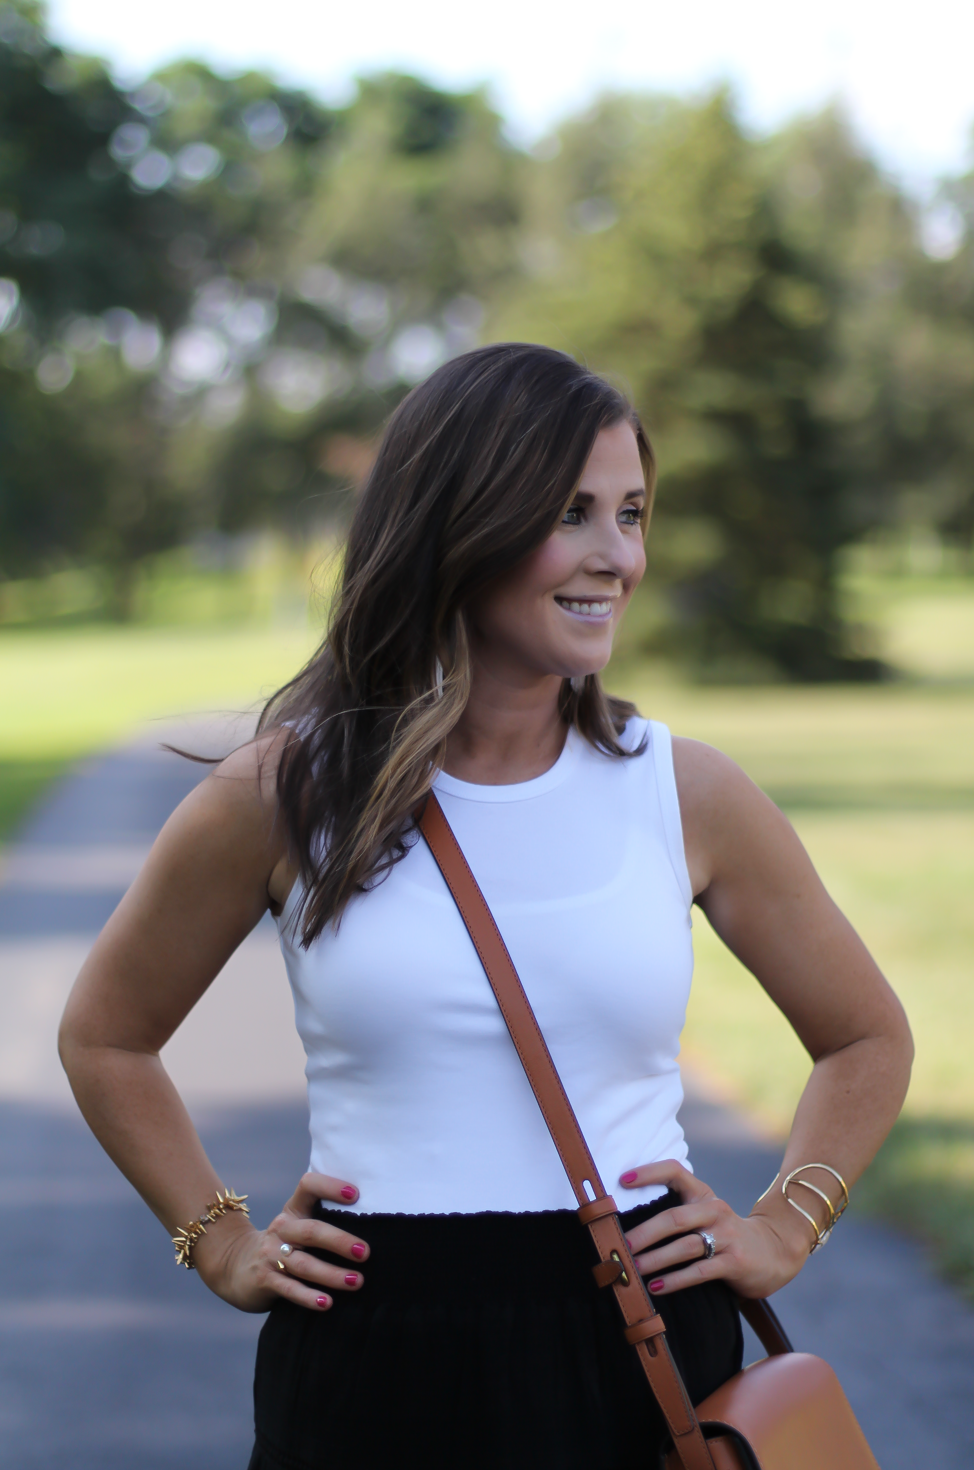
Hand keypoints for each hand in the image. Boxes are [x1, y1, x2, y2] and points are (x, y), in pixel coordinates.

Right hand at [193, 1172, 369, 1313]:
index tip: (356, 1195)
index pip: (309, 1186)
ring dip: (332, 1274)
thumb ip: (324, 1223)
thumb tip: (375, 1229)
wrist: (235, 1266)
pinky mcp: (264, 1279)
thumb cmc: (284, 1245)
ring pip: (304, 1264)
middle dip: (340, 1241)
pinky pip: (289, 1288)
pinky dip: (309, 1297)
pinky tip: (326, 1303)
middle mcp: (282, 1228)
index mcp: (294, 1209)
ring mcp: (271, 1254)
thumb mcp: (298, 1227)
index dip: (330, 1187)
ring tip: (357, 1282)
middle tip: (365, 1253)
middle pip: (312, 1231)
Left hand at [619, 1159, 808, 1299]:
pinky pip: (699, 1271)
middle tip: (622, 1246)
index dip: (649, 1173)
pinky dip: (675, 1280)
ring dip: (655, 1259)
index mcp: (703, 1194)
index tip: (623, 1180)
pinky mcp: (734, 1262)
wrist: (774, 1252)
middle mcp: (714, 1211)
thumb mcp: (705, 1215)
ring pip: (685, 1246)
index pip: (675, 1172)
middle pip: (674, 1218)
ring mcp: (726, 1236)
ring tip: (633, 1269)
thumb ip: (678, 1213)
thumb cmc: (725, 1233)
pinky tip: (655, 1287)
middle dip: (644, 1233)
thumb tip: (628, 1226)